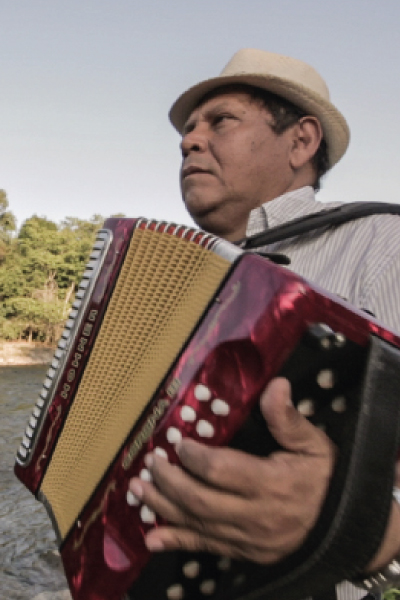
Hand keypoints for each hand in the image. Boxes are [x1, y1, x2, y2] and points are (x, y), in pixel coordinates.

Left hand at [128, 377, 335, 563]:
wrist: (343, 525)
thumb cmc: (325, 478)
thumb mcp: (313, 443)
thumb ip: (288, 418)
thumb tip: (275, 385)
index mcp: (271, 483)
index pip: (220, 470)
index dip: (193, 456)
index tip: (179, 442)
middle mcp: (255, 515)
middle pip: (199, 500)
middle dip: (168, 480)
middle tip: (151, 461)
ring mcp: (248, 539)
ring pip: (196, 524)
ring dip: (162, 507)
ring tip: (137, 489)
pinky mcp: (244, 552)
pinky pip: (205, 548)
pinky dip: (176, 542)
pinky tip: (152, 537)